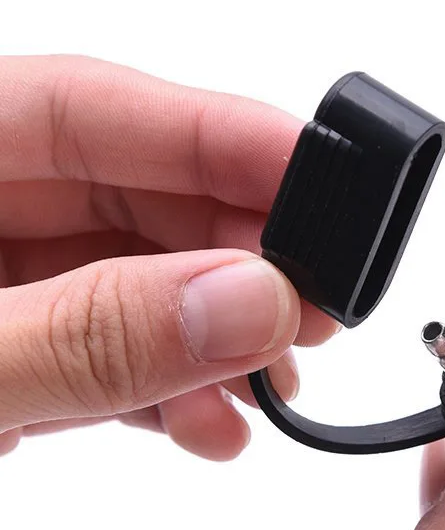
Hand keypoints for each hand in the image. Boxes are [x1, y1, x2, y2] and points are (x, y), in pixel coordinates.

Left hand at [0, 55, 336, 458]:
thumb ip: (86, 333)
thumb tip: (247, 301)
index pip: (89, 107)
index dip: (221, 137)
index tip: (327, 180)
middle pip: (133, 195)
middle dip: (238, 256)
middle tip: (314, 308)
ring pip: (133, 279)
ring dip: (217, 335)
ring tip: (272, 384)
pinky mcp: (4, 352)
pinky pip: (102, 349)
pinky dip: (165, 388)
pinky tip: (208, 422)